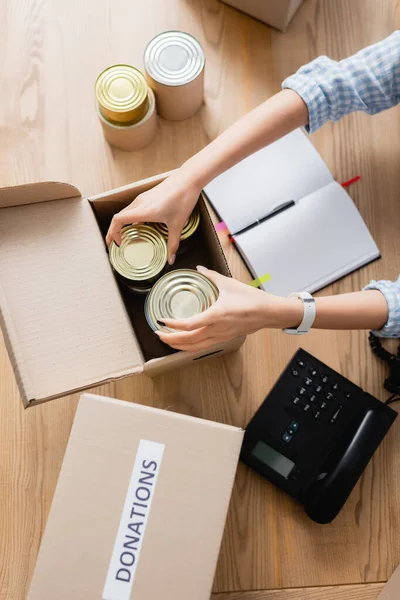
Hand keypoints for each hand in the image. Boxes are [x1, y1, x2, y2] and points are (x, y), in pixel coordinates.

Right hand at [106, 170, 201, 263]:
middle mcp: (140, 203)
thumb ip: (173, 244)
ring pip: (126, 212)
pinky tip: (139, 225)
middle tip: (116, 243)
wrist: (188, 179)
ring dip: (122, 224)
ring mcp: (143, 198)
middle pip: (118, 217)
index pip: (118, 220)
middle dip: (114, 231)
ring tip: (125, 236)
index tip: (116, 243)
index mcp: (144, 211)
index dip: (112, 232)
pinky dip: (130, 218)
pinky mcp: (147, 195)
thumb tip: (171, 260)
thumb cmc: (183, 199)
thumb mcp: (178, 224)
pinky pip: (133, 208)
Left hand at [155, 266, 302, 350]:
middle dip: (170, 338)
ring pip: (194, 347)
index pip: (188, 325)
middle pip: (187, 340)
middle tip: (157, 332)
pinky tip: (184, 343)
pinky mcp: (223, 338)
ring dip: (178, 345)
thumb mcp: (228, 284)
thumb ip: (211, 276)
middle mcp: (216, 329)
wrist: (268, 313)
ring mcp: (220, 336)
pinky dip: (190, 347)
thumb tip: (199, 269)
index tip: (161, 320)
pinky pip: (203, 347)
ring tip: (167, 340)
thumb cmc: (250, 299)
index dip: (172, 325)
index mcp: (215, 315)